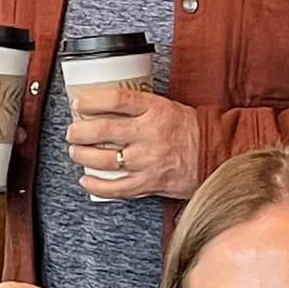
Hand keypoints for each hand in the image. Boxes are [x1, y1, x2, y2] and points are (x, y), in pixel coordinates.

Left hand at [66, 83, 200, 200]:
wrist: (216, 154)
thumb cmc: (189, 129)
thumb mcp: (165, 106)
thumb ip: (138, 107)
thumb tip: (103, 107)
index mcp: (155, 109)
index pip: (116, 99)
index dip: (91, 100)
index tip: (78, 102)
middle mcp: (149, 134)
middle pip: (103, 130)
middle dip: (79, 131)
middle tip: (72, 131)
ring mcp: (148, 160)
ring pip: (104, 160)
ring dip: (83, 156)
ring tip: (76, 152)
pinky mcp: (149, 183)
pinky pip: (116, 188)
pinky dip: (97, 185)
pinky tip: (86, 179)